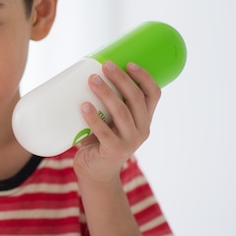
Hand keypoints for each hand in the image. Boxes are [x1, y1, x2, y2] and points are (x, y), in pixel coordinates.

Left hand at [74, 61, 160, 184]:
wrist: (96, 172)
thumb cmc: (100, 139)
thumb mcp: (109, 119)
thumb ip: (103, 102)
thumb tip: (81, 72)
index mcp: (144, 118)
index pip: (153, 94)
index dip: (144, 77)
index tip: (129, 63)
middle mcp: (142, 129)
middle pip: (136, 99)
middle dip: (121, 79)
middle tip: (105, 65)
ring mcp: (130, 142)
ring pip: (121, 112)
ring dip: (106, 93)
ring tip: (92, 80)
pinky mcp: (114, 151)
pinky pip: (104, 132)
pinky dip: (94, 118)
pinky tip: (84, 106)